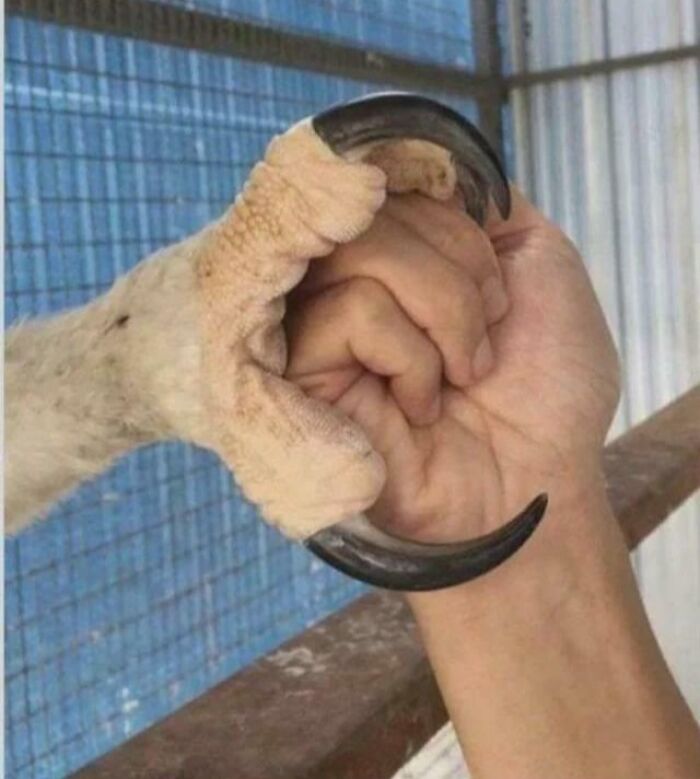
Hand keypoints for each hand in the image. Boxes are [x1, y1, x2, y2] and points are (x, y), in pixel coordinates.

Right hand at [286, 189, 619, 540]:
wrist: (535, 480)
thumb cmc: (547, 386)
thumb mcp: (542, 261)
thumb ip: (480, 205)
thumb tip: (424, 167)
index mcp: (406, 255)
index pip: (393, 179)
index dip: (449, 216)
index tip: (492, 271)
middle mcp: (357, 282)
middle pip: (375, 207)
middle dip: (458, 269)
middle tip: (489, 334)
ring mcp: (328, 327)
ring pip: (361, 254)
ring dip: (443, 312)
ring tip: (461, 374)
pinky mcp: (307, 374)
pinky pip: (351, 314)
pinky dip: (412, 357)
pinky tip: (421, 405)